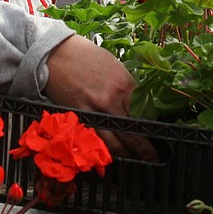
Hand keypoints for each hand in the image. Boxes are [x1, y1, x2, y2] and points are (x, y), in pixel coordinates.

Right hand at [44, 34, 156, 160]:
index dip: (151, 127)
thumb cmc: (86, 56)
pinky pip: (98, 139)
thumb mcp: (114, 67)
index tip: (156, 134)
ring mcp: (95, 110)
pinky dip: (107, 148)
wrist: (56, 54)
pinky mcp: (80, 117)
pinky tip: (113, 153)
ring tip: (136, 159)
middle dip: (145, 148)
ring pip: (116, 142)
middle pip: (134, 131)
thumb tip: (137, 105)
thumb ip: (126, 87)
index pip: (145, 113)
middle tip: (154, 156)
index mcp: (124, 83)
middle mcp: (112, 99)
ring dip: (128, 153)